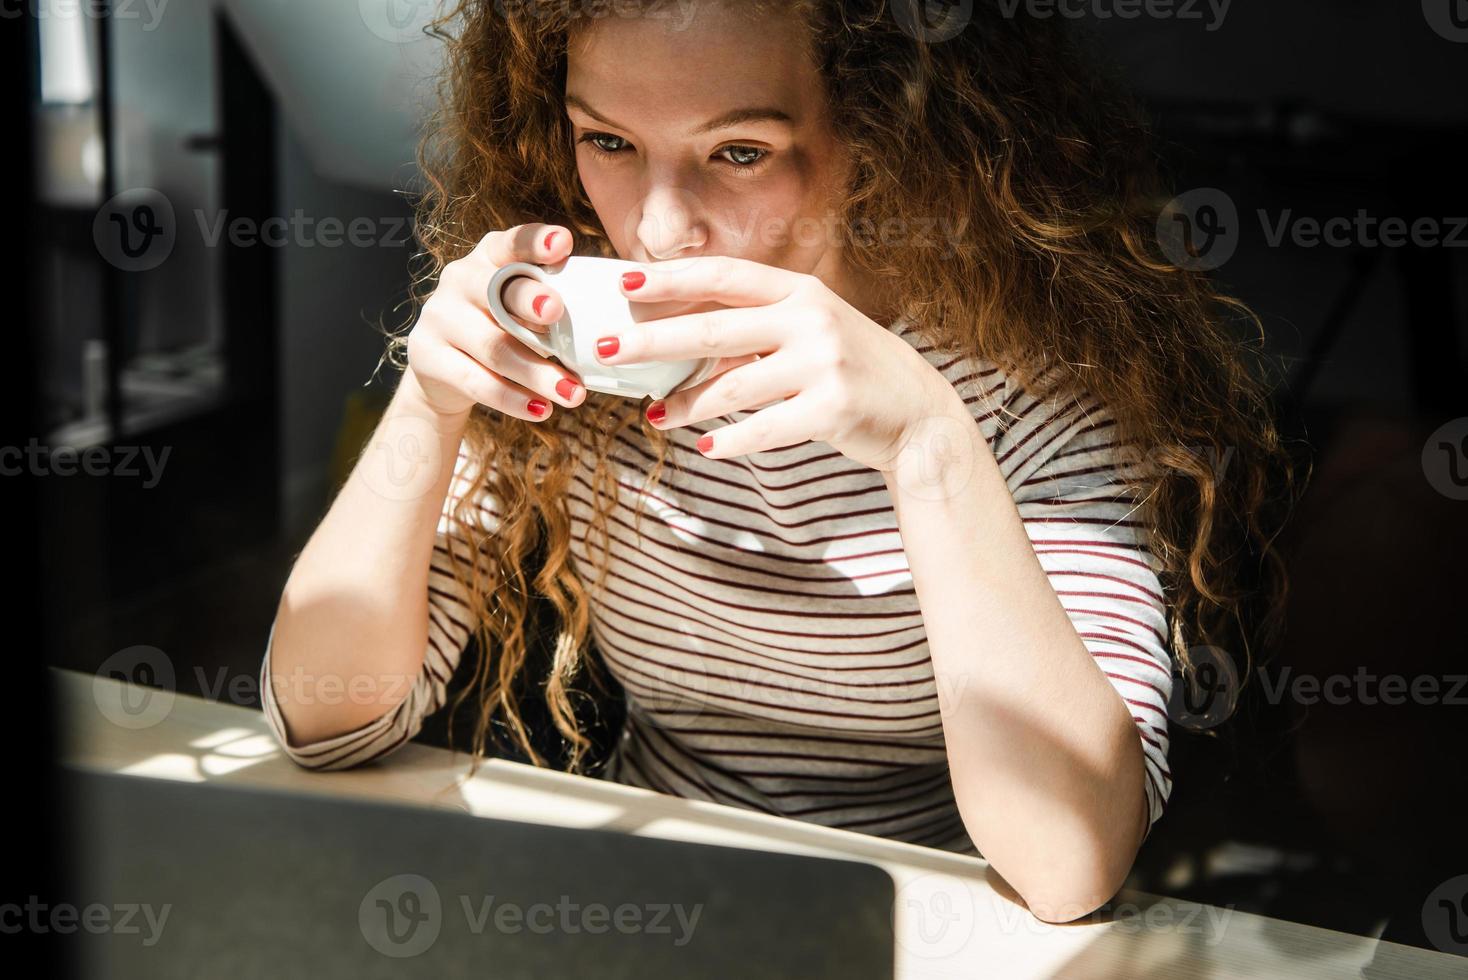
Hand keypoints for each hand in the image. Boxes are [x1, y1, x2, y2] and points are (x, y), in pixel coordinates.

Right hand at [404, 224, 587, 421]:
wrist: (445, 373)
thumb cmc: (503, 331)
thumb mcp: (521, 309)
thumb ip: (550, 305)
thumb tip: (606, 332)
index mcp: (489, 257)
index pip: (511, 242)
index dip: (535, 242)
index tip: (563, 242)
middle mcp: (460, 279)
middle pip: (497, 290)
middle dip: (530, 302)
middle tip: (558, 316)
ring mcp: (440, 316)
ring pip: (493, 345)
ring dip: (536, 372)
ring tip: (573, 393)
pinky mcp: (427, 355)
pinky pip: (475, 381)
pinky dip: (513, 399)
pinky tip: (541, 410)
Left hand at [594, 256, 955, 472]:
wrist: (917, 414)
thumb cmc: (847, 371)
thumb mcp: (808, 332)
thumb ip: (753, 329)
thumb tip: (673, 340)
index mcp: (799, 291)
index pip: (724, 275)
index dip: (672, 278)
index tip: (625, 282)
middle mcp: (811, 319)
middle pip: (714, 328)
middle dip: (653, 340)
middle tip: (607, 349)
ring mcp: (824, 363)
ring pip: (733, 386)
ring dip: (688, 406)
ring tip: (657, 417)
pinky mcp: (833, 409)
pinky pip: (764, 428)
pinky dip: (731, 441)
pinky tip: (708, 448)